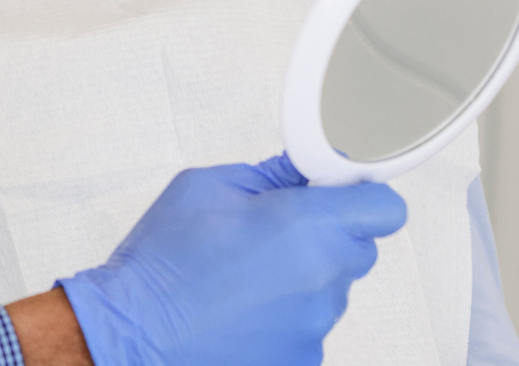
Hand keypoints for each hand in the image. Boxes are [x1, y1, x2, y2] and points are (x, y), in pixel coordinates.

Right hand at [54, 154, 405, 365]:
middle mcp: (322, 278)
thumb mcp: (206, 188)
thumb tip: (299, 172)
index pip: (385, 208)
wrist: (134, 332)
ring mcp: (314, 325)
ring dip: (302, 276)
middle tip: (274, 231)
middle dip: (326, 234)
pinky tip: (241, 306)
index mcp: (306, 226)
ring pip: (330, 288)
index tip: (339, 192)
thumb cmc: (163, 264)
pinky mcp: (301, 357)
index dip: (362, 195)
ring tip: (244, 275)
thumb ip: (268, 176)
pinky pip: (308, 323)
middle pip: (358, 248)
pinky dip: (284, 314)